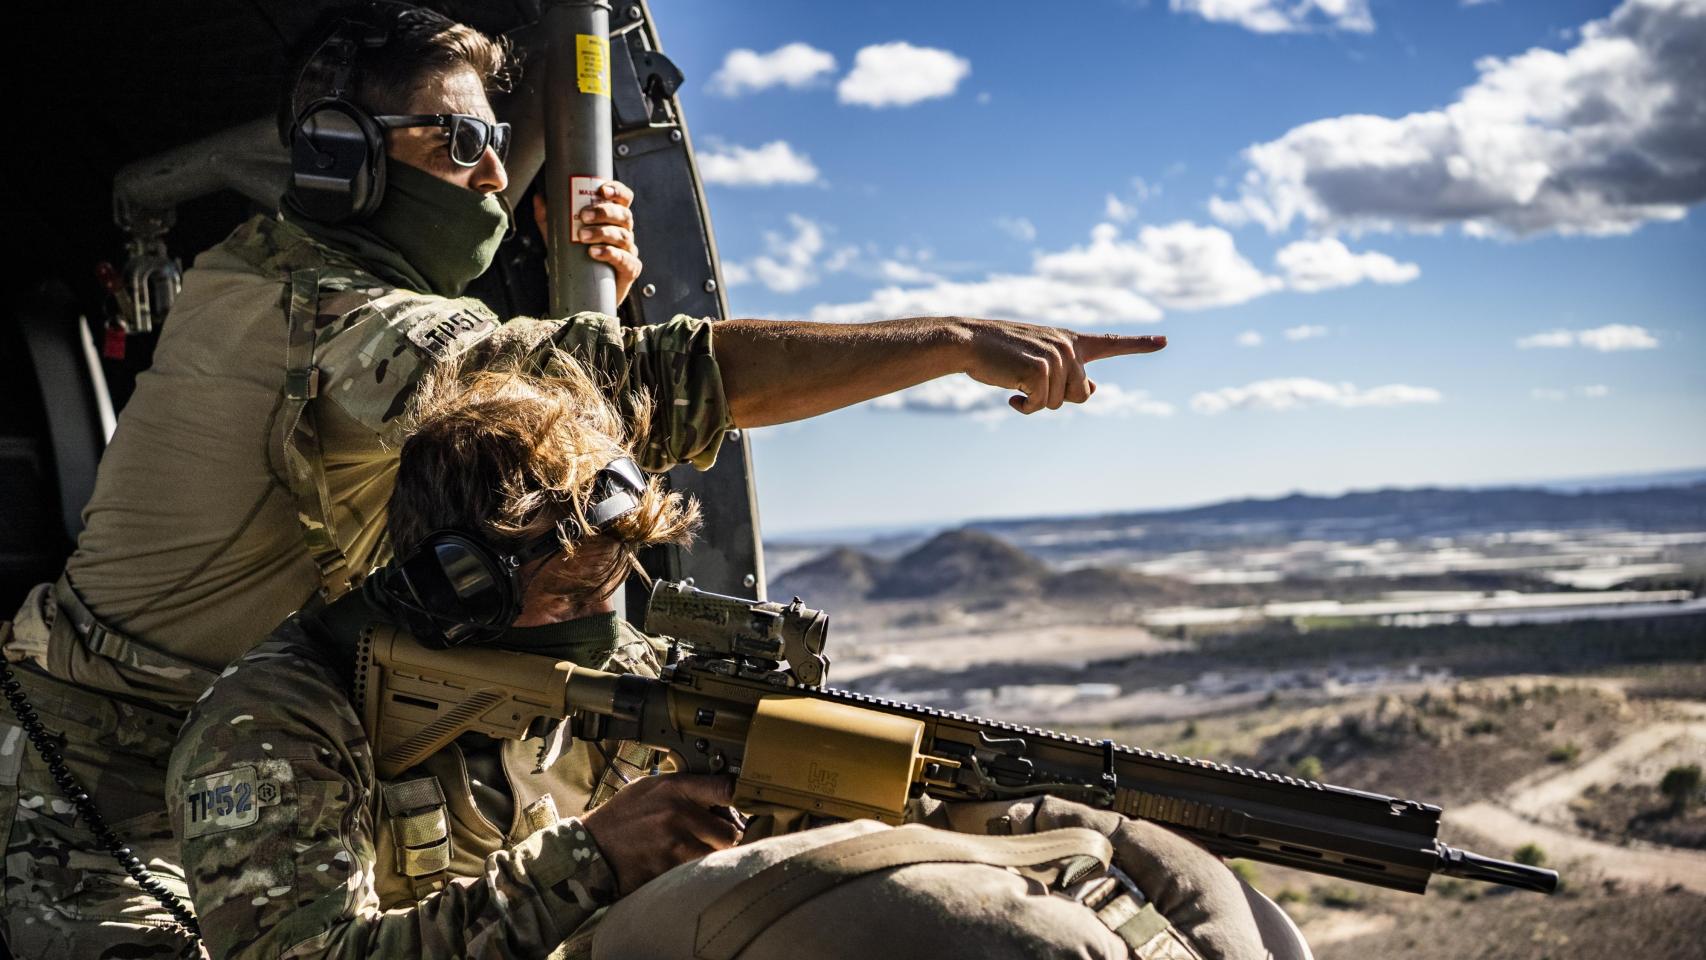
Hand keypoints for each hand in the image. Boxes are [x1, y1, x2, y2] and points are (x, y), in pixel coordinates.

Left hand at [532, 180, 643, 305]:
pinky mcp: (630, 270)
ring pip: (623, 236)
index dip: (617, 191)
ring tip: (582, 236)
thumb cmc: (578, 259)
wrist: (586, 292)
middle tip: (584, 216)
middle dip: (604, 212)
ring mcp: (629, 251)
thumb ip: (549, 218)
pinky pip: (626, 260)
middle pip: (623, 215)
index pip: (623, 199)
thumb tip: (539, 198)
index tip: (602, 189)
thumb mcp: (560, 236)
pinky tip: (595, 253)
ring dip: (603, 233)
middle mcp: (624, 232)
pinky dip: (611, 254)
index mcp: (613, 219)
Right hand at [580, 773, 740, 894]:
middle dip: (726, 837)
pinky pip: (698, 871)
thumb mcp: (650, 787)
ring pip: (717, 854)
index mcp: (675, 789)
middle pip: (730, 830)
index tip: (742, 806)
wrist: (592, 848)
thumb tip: (719, 790)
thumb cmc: (622, 817)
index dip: (740, 799)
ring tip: (698, 852)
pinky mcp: (669, 868)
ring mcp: (674, 844)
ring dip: (713, 856)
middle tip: (716, 838)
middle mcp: (678, 814)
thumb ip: (684, 787)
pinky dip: (695, 871)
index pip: (726, 789)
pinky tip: (681, 865)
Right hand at [956, 319, 1166, 413]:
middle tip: (1029, 385)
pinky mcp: (1040, 368)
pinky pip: (1041, 405)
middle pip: (1082, 395)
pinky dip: (1025, 406)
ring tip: (1016, 383)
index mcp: (1071, 340)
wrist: (969, 341)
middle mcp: (1069, 346)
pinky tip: (1010, 393)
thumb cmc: (1000, 353)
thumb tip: (1092, 389)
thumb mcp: (1038, 359)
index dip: (1140, 344)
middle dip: (1057, 399)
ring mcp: (1056, 356)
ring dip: (1036, 402)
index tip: (1164, 341)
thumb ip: (1067, 372)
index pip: (1111, 343)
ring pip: (1061, 403)